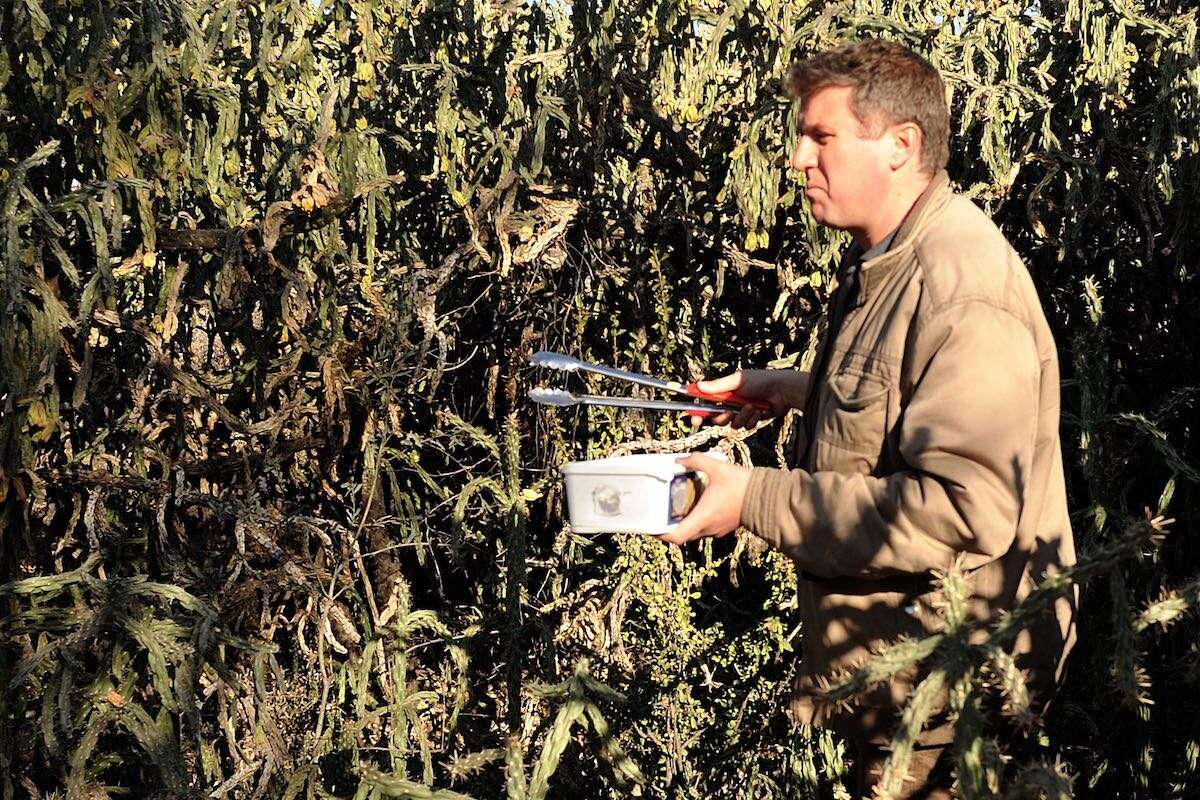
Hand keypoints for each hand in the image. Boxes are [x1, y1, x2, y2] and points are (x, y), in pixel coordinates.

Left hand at [659, 453, 751, 544]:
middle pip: (682, 536)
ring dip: (685, 524)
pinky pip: (706, 529)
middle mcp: (708, 528)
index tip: (651, 527)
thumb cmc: (742, 484)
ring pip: (694, 533)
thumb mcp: (716, 467)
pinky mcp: (724, 527)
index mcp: (702, 518)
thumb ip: (695, 460)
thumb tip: (679, 460)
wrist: (766, 495)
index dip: (660, 535)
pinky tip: (698, 505)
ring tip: (678, 508)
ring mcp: (717, 530)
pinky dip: (698, 521)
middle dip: (670, 527)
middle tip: (661, 514)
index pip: (675, 537)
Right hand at [688, 369, 809, 428]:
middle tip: (729, 413)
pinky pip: (746, 426)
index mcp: (725, 391)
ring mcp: (742, 412)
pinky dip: (753, 419)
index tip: (694, 420)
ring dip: (742, 416)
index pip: (706, 404)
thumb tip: (698, 385)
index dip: (699, 413)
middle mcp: (731, 402)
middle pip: (717, 418)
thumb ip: (717, 386)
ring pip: (732, 424)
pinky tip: (760, 411)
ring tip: (752, 406)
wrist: (783, 391)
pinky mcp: (752, 419)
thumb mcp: (737, 381)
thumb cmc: (761, 381)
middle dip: (723, 417)